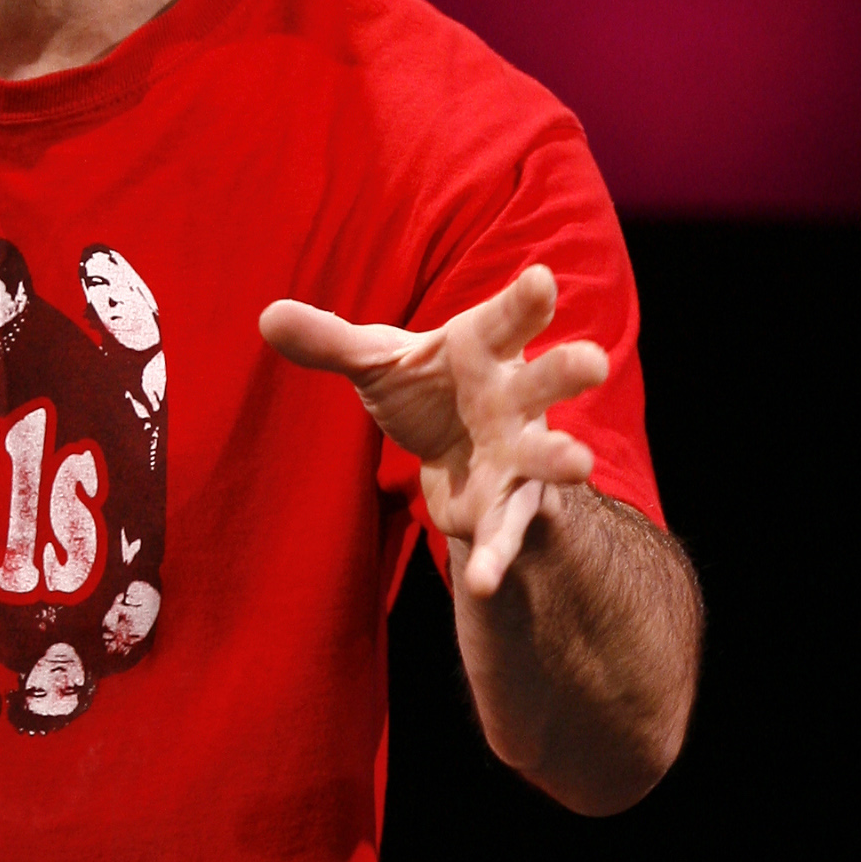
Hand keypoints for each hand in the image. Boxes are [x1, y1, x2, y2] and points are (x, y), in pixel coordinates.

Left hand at [259, 264, 607, 597]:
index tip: (540, 278)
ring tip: (580, 462)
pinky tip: (481, 583)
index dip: (524, 301)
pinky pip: (504, 531)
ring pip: (545, 455)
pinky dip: (494, 556)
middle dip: (568, 370)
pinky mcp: (507, 505)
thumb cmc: (428, 387)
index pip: (506, 319)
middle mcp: (515, 397)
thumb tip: (267, 316)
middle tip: (594, 360)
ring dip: (561, 458)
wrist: (452, 449)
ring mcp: (520, 453)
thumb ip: (331, 343)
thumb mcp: (378, 363)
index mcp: (484, 348)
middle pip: (546, 379)